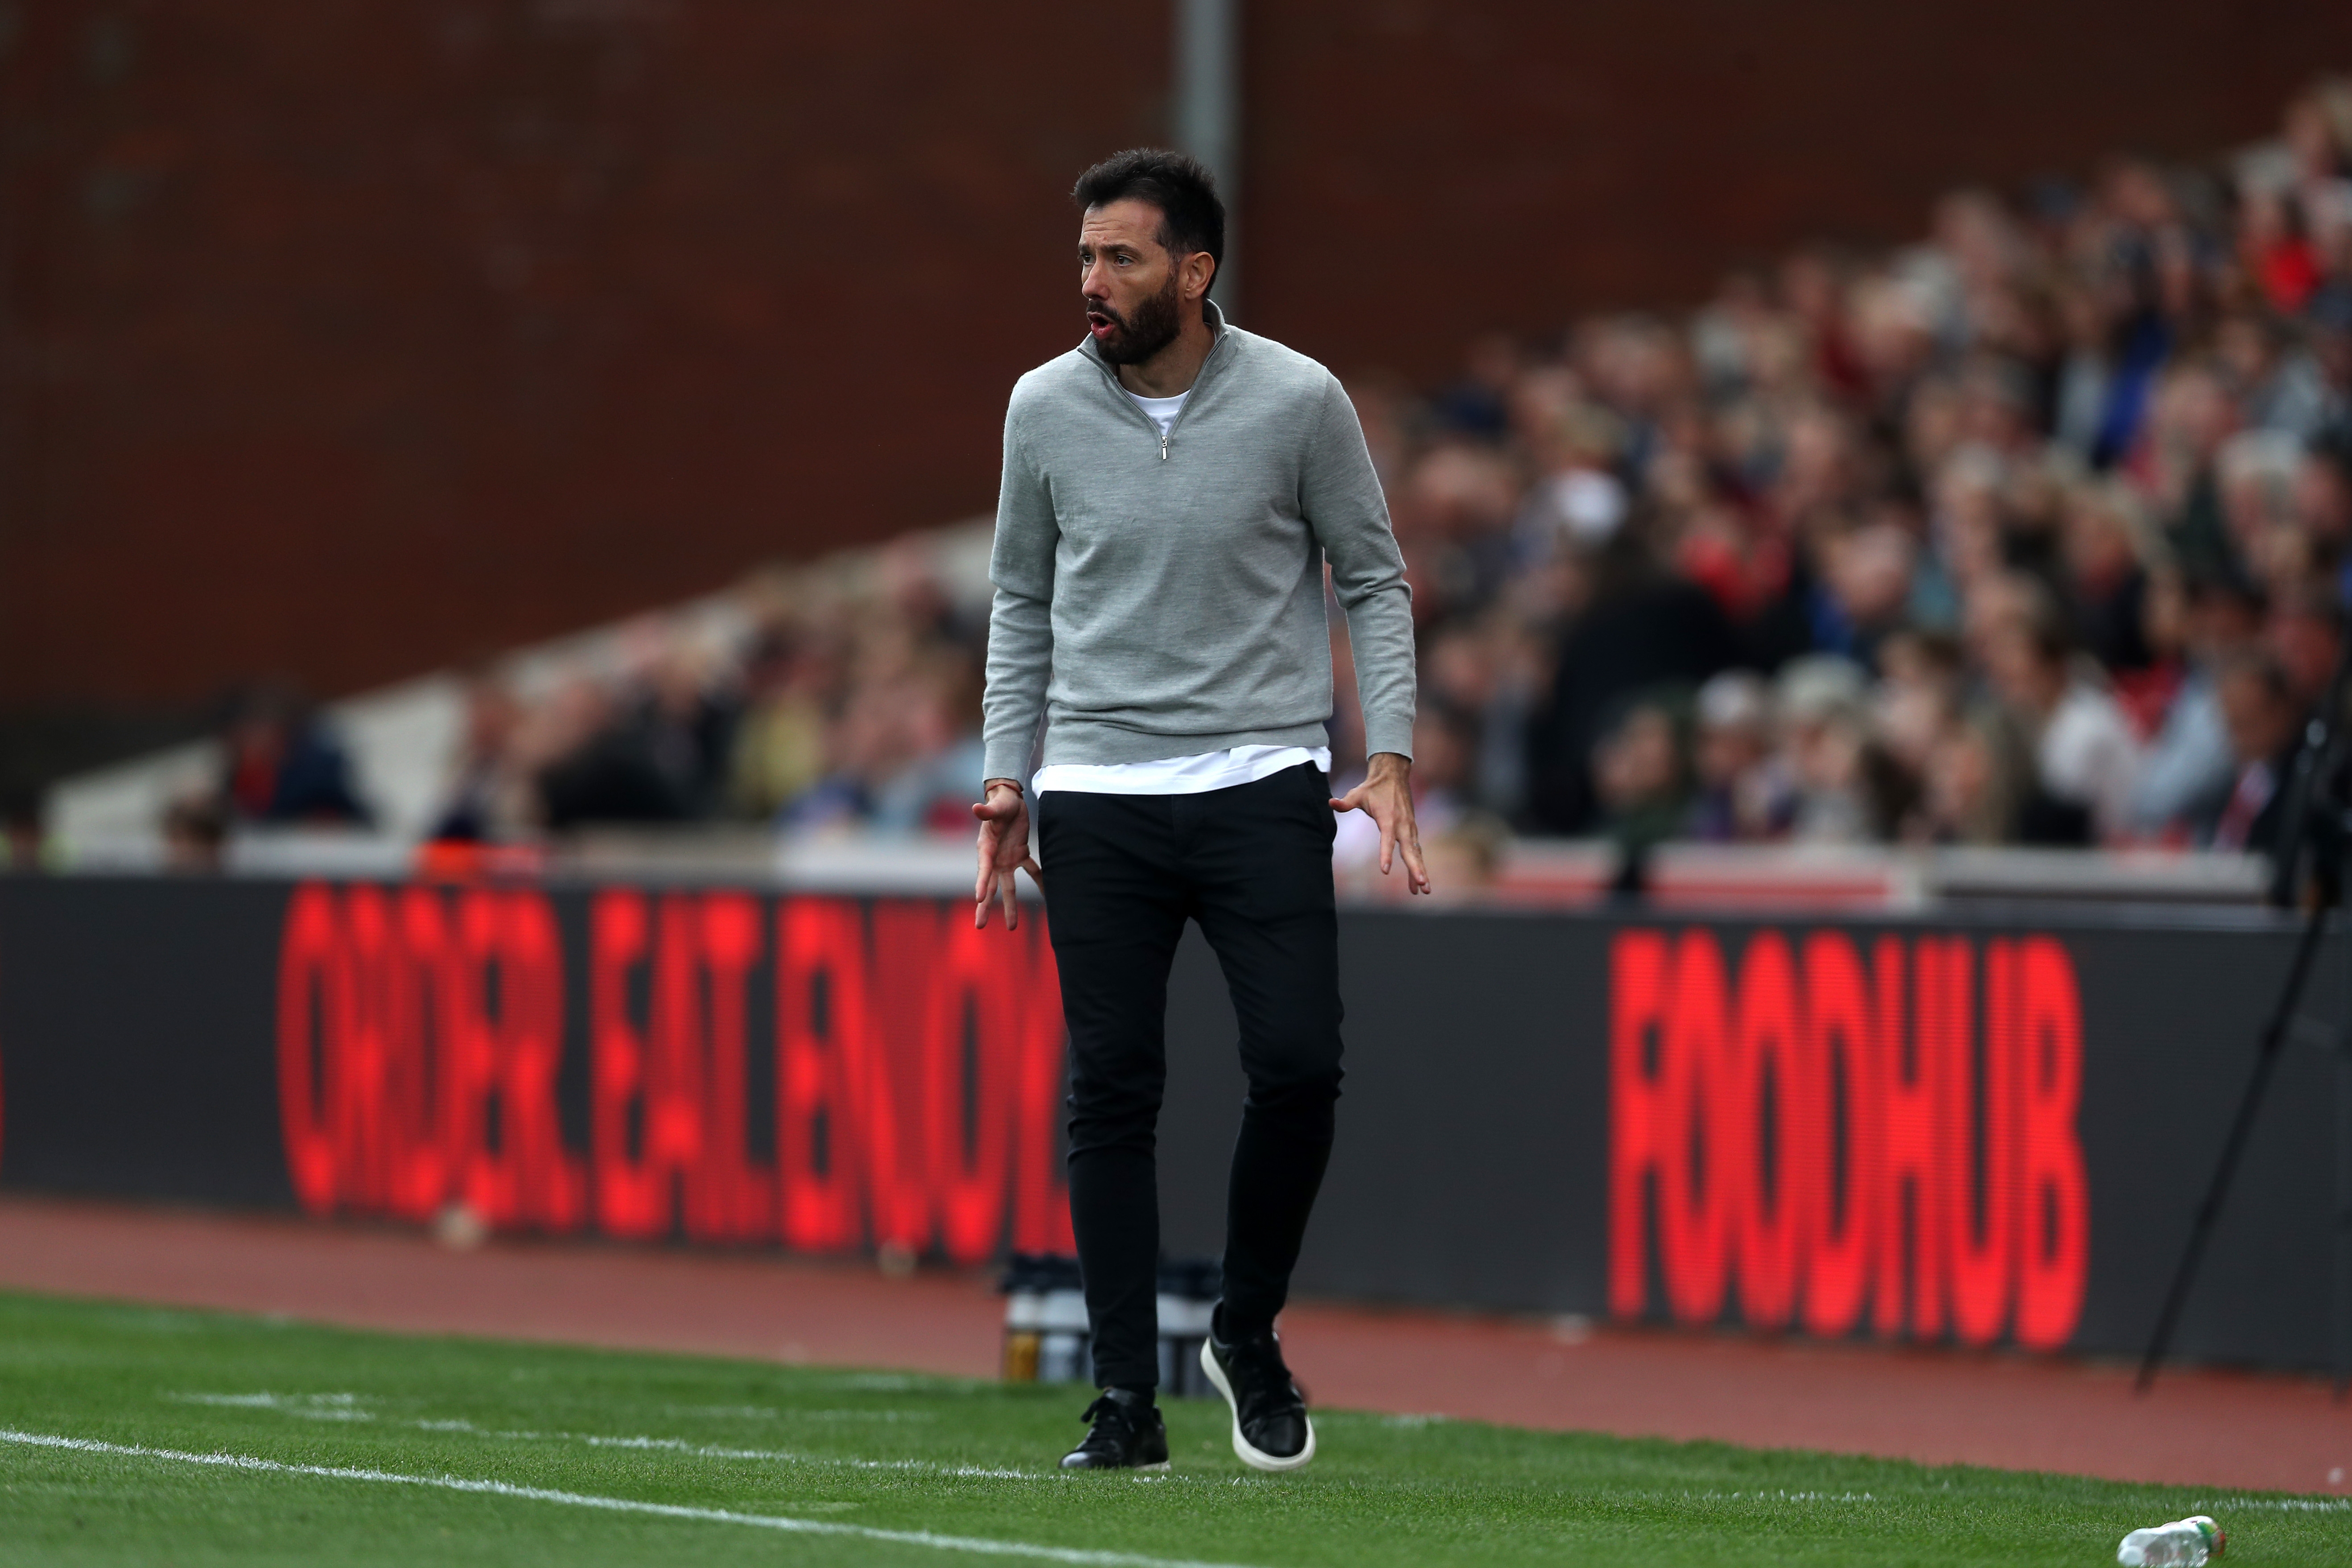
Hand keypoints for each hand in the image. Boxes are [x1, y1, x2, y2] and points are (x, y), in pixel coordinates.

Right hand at [972, 779, 1042, 928]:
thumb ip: (987, 810)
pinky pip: (1031, 870)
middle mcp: (995, 859)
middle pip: (990, 886)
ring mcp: (1007, 859)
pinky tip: (1046, 895)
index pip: (983, 869)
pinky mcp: (1020, 854)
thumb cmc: (1001, 803)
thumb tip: (975, 807)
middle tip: (979, 926)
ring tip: (1012, 927)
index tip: (980, 898)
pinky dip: (1038, 881)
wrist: (1009, 799)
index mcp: (986, 848)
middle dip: (985, 907)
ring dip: (1010, 905)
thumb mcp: (996, 806)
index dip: (981, 883)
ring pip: (1008, 886)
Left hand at [1331, 751, 1430, 894]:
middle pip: (1409, 850)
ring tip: (1425, 890)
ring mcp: (1409, 828)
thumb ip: (1346, 802)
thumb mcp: (1357, 793)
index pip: (1387, 839)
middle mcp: (1402, 825)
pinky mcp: (1412, 830)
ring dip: (1420, 871)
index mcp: (1388, 818)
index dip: (1386, 854)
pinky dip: (1418, 865)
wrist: (1394, 775)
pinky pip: (1416, 851)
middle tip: (1421, 884)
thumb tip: (1330, 802)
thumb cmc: (1373, 787)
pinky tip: (1417, 883)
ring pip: (1416, 853)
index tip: (1385, 870)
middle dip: (1415, 868)